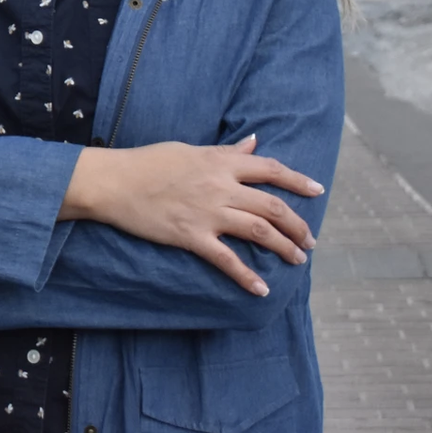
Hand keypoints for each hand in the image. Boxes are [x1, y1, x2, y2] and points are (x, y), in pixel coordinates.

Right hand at [62, 136, 323, 295]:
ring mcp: (207, 213)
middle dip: (298, 226)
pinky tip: (260, 290)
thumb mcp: (189, 150)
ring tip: (297, 260)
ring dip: (283, 247)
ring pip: (258, 231)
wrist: (114, 182)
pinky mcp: (191, 237)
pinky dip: (246, 276)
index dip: (298, 181)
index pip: (271, 170)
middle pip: (273, 207)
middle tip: (309, 241)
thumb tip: (254, 142)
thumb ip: (225, 151)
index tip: (317, 191)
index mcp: (221, 163)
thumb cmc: (148, 162)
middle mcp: (221, 187)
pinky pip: (226, 259)